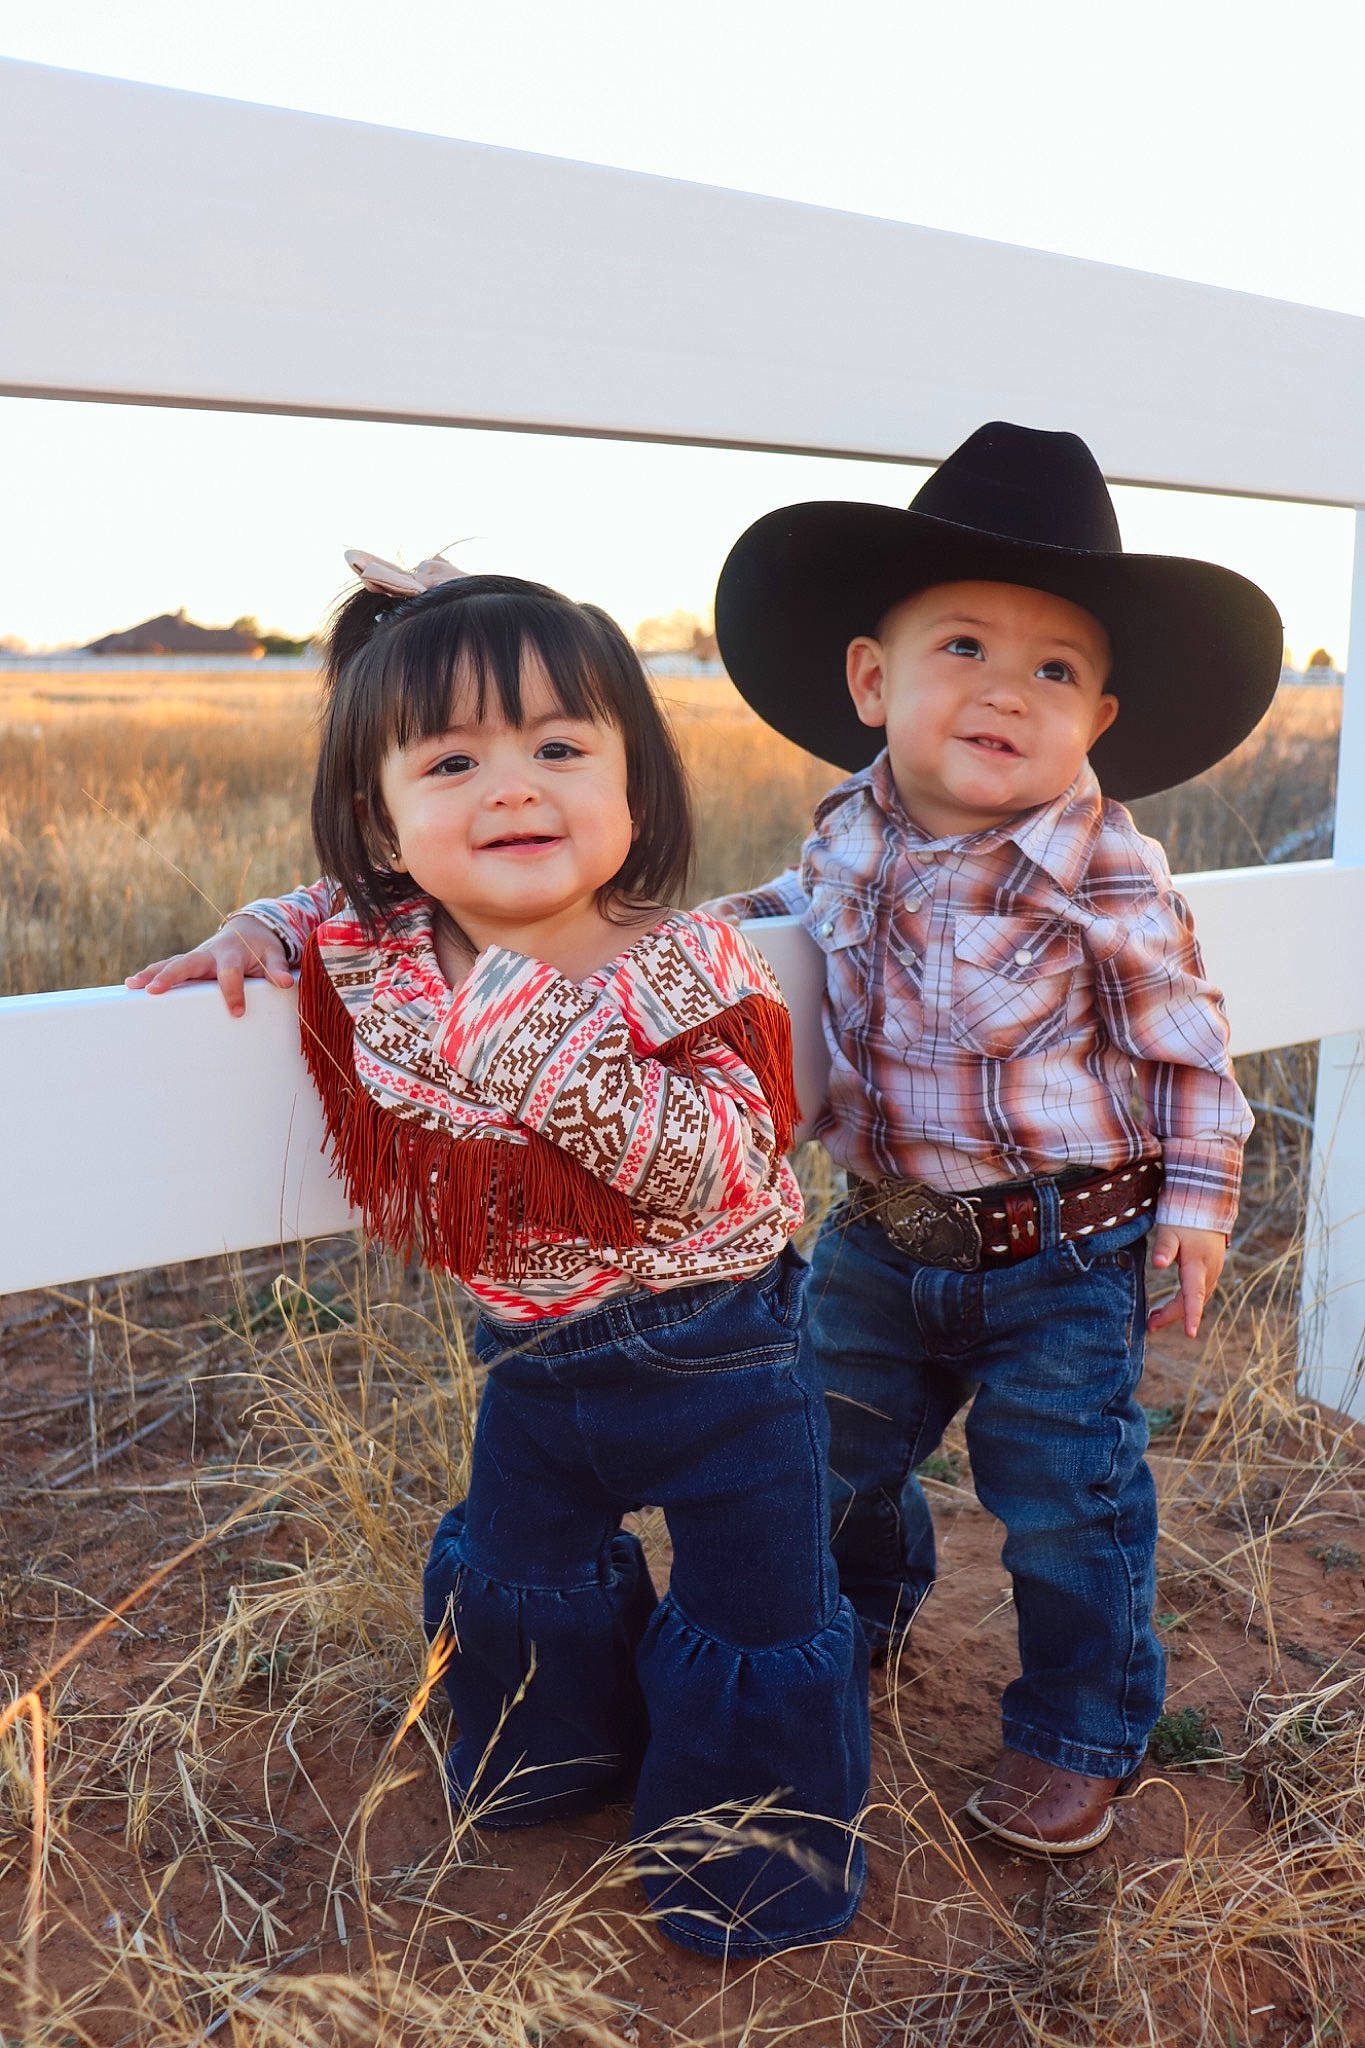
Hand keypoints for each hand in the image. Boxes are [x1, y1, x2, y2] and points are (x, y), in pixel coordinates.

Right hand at [124, 916, 293, 1017]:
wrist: (249, 930)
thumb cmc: (262, 947)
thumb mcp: (274, 955)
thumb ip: (278, 968)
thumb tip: (286, 982)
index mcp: (232, 953)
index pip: (230, 973)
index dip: (233, 992)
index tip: (237, 1012)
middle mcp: (209, 954)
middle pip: (188, 963)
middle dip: (172, 976)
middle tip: (156, 991)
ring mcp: (197, 958)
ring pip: (172, 964)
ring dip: (152, 973)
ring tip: (133, 986)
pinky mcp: (190, 963)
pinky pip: (168, 967)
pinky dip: (151, 974)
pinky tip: (132, 985)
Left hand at [1146, 1224, 1226, 1338]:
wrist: (1206, 1206)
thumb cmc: (1185, 1219)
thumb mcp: (1170, 1231)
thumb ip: (1164, 1248)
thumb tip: (1157, 1264)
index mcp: (1198, 1265)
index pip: (1194, 1295)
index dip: (1192, 1315)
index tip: (1190, 1334)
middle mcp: (1209, 1273)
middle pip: (1191, 1301)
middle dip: (1171, 1316)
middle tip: (1150, 1325)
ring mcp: (1211, 1272)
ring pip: (1195, 1298)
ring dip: (1176, 1311)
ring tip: (1154, 1320)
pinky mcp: (1209, 1270)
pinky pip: (1197, 1292)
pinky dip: (1183, 1302)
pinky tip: (1169, 1306)